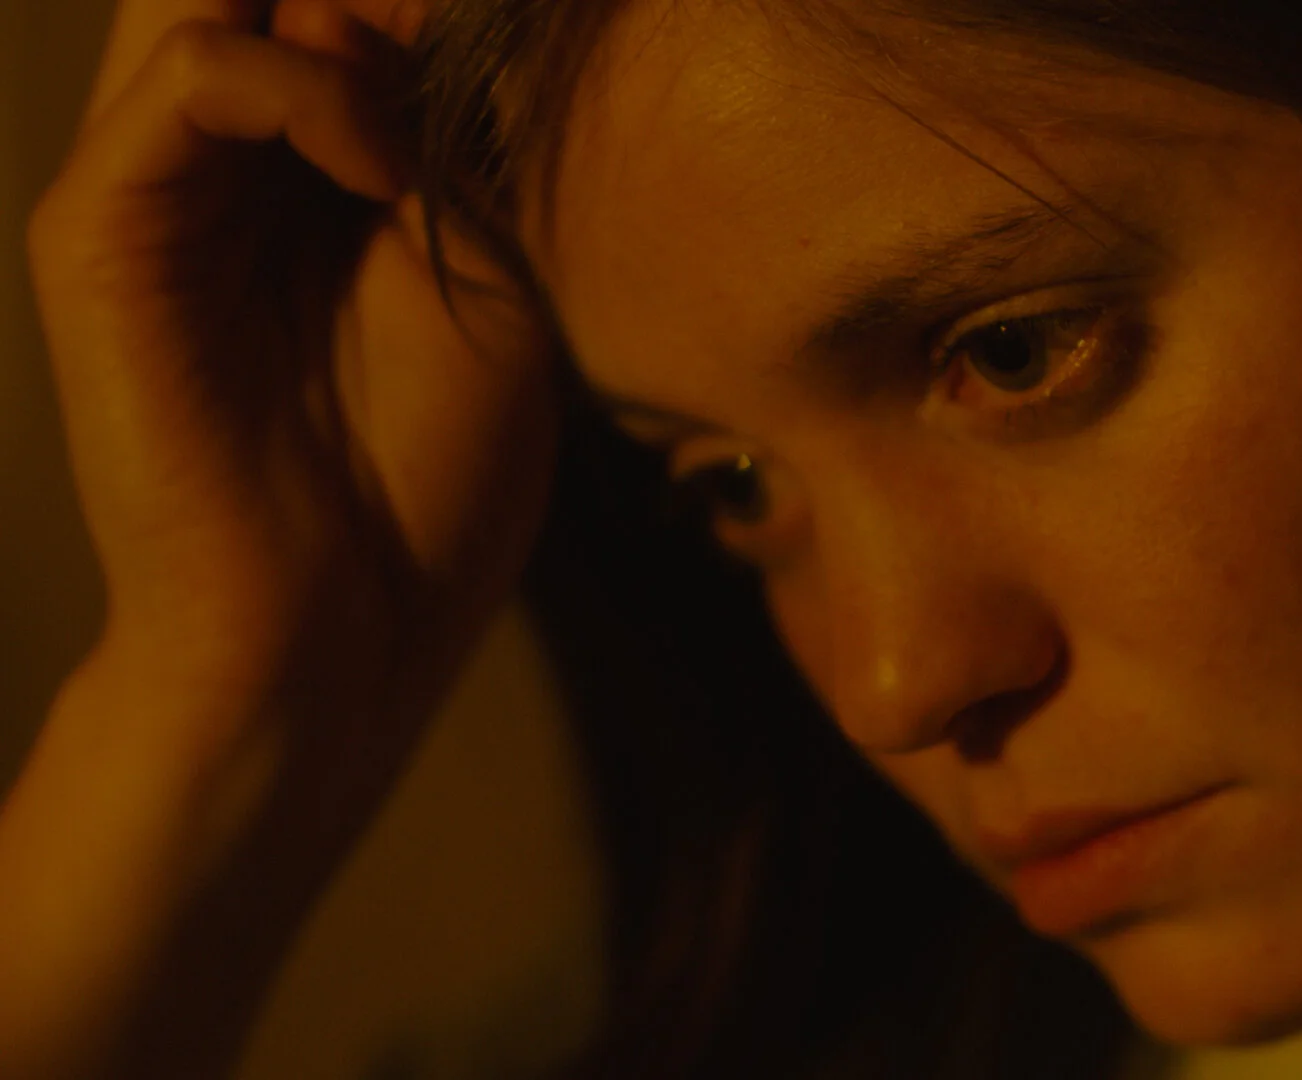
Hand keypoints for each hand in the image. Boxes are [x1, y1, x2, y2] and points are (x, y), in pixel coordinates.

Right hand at [5, 0, 557, 1072]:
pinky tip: (384, 179)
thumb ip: (435, 142)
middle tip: (447, 36)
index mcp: (310, 174)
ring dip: (345, 24)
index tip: (520, 28)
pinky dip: (307, 92)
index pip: (338, 13)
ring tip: (423, 129)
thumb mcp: (482, 281)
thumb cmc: (433, 480)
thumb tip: (364, 20)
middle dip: (367, 0)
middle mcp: (220, 162)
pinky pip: (192, 77)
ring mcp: (154, 186)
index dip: (425, 12)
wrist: (346, 624)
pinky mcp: (102, 226)